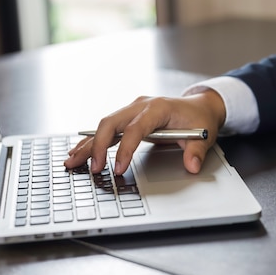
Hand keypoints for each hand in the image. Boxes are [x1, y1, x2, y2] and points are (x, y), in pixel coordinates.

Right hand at [64, 90, 225, 174]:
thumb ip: (196, 151)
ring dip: (87, 143)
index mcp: (158, 108)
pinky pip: (107, 129)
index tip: (118, 168)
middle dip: (97, 145)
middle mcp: (140, 106)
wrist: (199, 106)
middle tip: (91, 167)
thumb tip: (192, 166)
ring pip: (104, 125)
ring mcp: (132, 110)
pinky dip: (92, 140)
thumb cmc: (199, 119)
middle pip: (111, 122)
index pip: (135, 128)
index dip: (125, 149)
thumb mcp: (204, 135)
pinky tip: (79, 152)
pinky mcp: (128, 117)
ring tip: (72, 161)